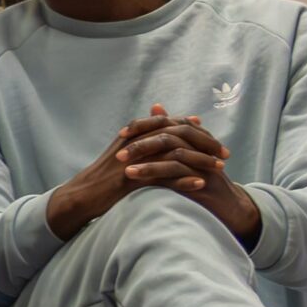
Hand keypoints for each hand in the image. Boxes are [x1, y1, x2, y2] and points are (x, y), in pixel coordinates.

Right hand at [47, 102, 260, 246]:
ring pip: (174, 154)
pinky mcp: (129, 179)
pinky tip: (200, 183)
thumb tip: (169, 112)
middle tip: (225, 155)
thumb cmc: (106, 175)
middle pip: (178, 135)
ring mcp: (132, 160)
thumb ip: (148, 132)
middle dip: (205, 144)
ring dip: (200, 161)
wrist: (82, 195)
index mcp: (134, 132)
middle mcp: (135, 141)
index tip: (216, 142)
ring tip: (219, 169)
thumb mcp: (127, 149)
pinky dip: (183, 179)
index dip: (198, 131)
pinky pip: (162, 176)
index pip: (173, 123)